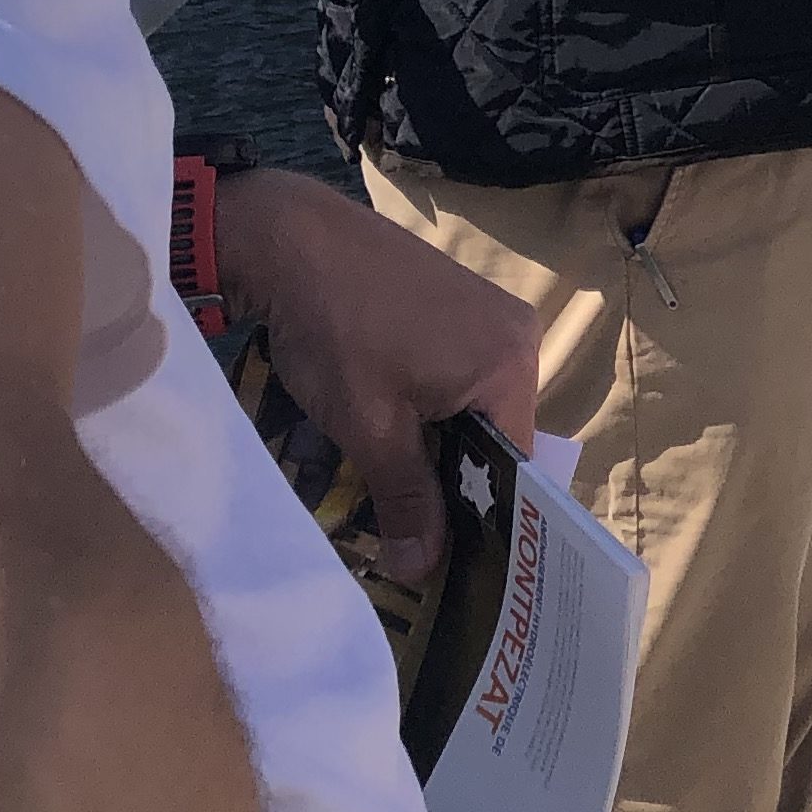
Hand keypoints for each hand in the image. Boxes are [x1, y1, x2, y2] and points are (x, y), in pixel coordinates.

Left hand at [214, 167, 541, 588]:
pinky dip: (430, 405)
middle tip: (407, 527)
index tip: (444, 558)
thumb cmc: (339, 332)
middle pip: (496, 435)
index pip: (514, 465)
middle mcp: (519, 335)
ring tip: (389, 478)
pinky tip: (388, 419)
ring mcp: (491, 313)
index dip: (480, 516)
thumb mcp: (371, 427)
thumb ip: (406, 499)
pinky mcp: (460, 301)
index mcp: (512, 364)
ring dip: (436, 443)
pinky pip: (461, 373)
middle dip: (453, 481)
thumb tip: (424, 571)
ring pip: (474, 406)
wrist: (293, 240)